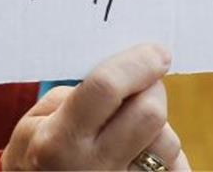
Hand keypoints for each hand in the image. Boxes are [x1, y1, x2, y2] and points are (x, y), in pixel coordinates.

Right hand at [2, 44, 188, 169]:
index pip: (106, 88)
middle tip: (141, 84)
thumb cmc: (37, 154)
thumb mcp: (35, 121)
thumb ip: (78, 94)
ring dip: (158, 125)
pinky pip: (176, 169)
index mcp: (59, 141)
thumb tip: (128, 72)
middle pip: (149, 114)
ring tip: (133, 125)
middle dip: (151, 89)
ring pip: (167, 143)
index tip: (157, 52)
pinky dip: (167, 154)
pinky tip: (145, 149)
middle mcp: (92, 167)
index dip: (136, 63)